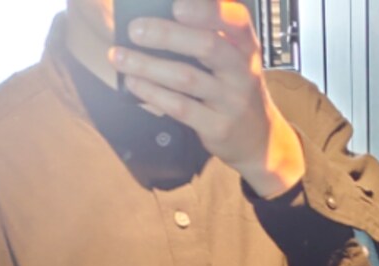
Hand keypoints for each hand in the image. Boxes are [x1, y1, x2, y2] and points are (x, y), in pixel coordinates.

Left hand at [109, 0, 304, 197]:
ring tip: (119, 56)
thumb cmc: (236, 90)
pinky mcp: (217, 127)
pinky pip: (180, 107)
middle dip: (167, 35)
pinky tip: (133, 83)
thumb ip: (210, 37)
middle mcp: (242, 71)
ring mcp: (231, 101)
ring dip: (148, 65)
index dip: (206, 10)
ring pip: (187, 78)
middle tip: (135, 29)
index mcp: (247, 47)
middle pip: (207, 46)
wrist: (259, 140)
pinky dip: (153, 93)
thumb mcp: (235, 60)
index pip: (235, 20)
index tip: (176, 5)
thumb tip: (160, 17)